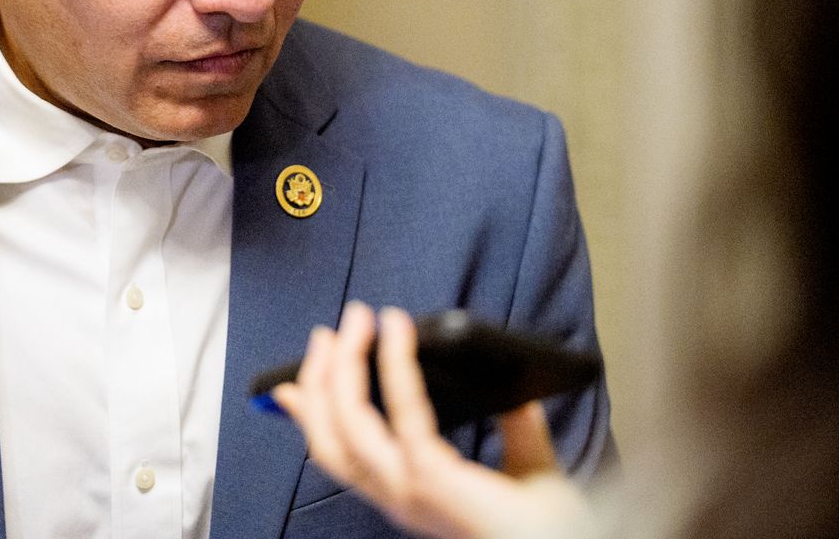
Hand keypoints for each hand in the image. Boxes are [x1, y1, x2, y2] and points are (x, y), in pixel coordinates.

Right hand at [270, 302, 590, 538]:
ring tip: (357, 321)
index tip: (288, 384)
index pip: (339, 458)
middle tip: (327, 333)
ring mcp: (410, 491)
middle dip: (319, 381)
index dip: (309, 418)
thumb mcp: (524, 468)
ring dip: (345, 366)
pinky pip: (403, 413)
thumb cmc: (550, 526)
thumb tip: (516, 391)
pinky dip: (395, 364)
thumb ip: (514, 430)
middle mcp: (398, 499)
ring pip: (349, 426)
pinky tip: (397, 331)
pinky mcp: (433, 478)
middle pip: (331, 439)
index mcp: (409, 497)